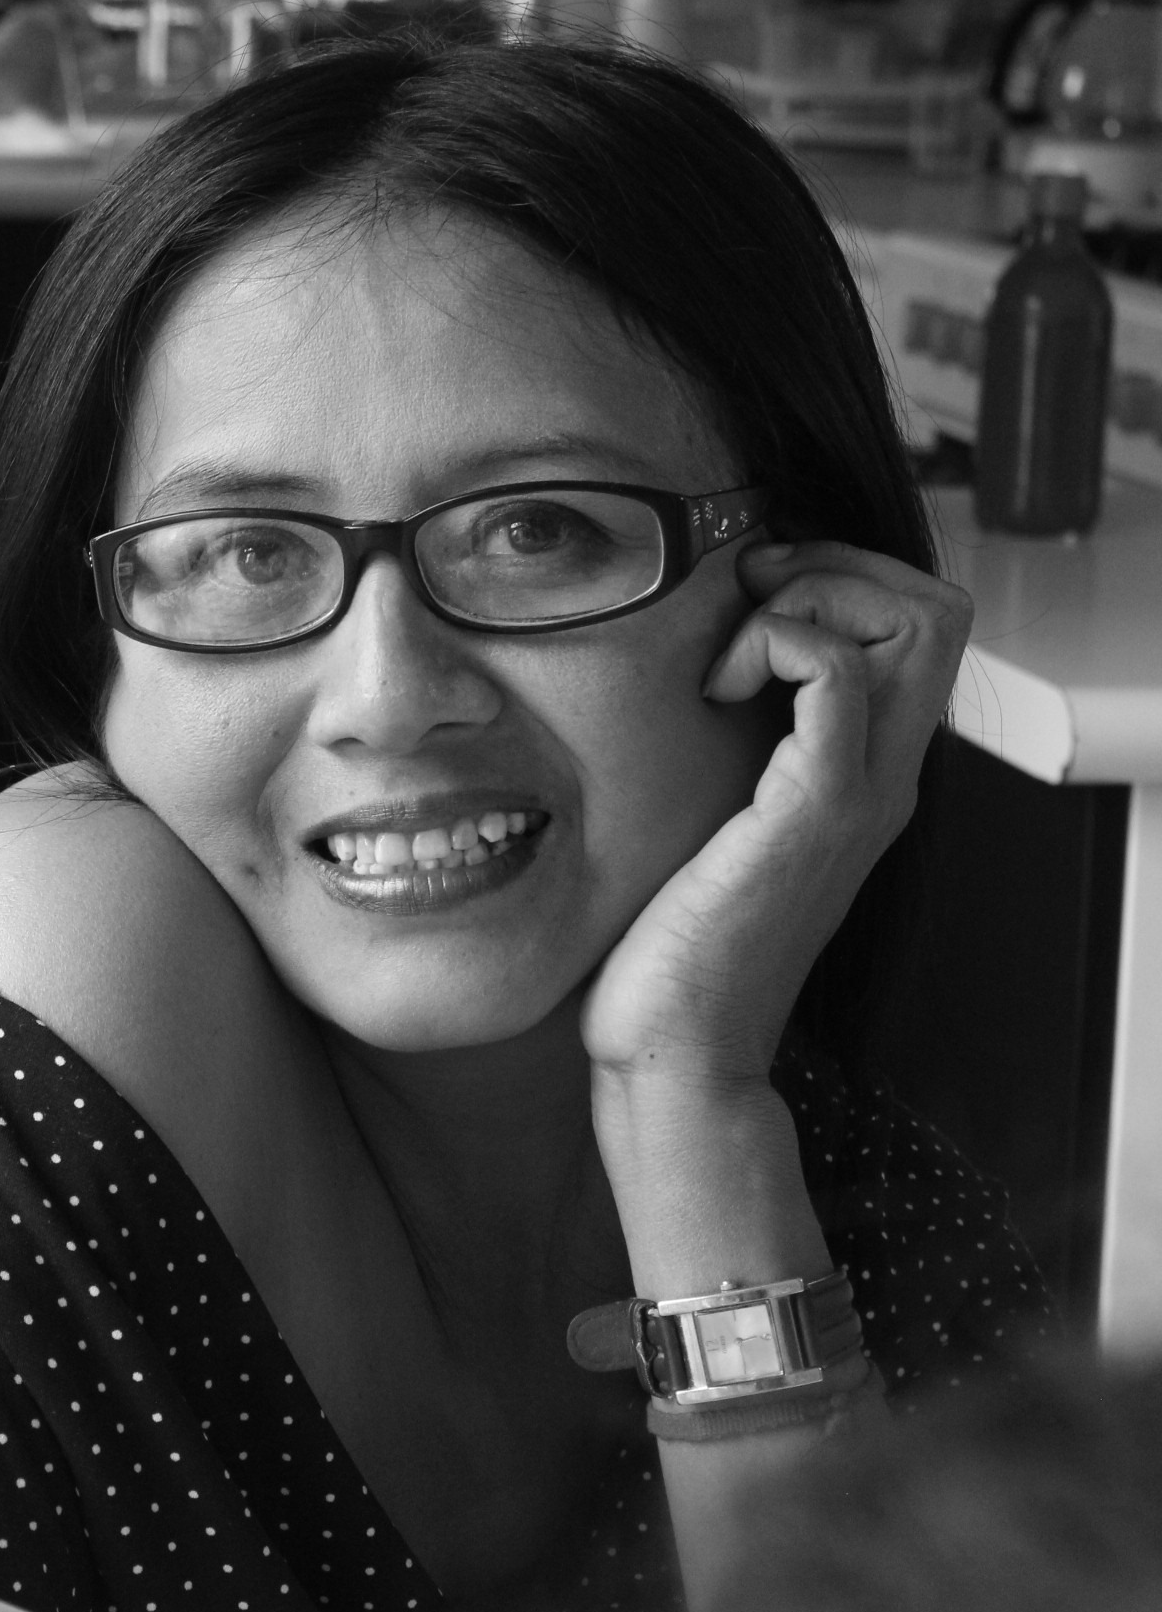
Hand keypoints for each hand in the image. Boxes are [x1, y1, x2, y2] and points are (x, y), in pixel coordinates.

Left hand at [579, 540, 972, 1089]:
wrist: (675, 1044)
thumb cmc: (673, 943)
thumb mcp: (712, 819)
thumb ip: (736, 753)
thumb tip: (700, 675)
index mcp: (864, 773)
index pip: (921, 623)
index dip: (843, 578)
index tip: (747, 604)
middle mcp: (885, 776)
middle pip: (938, 607)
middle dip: (836, 567)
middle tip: (744, 609)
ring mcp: (861, 792)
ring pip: (913, 621)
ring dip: (808, 601)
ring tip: (727, 663)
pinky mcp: (815, 809)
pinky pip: (837, 674)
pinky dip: (777, 643)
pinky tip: (714, 693)